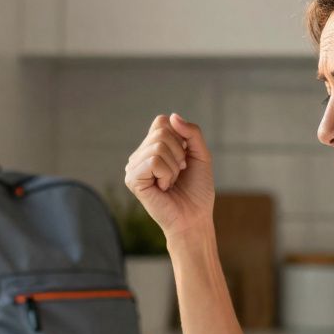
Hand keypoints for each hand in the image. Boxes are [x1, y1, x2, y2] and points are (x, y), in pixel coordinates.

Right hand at [124, 113, 214, 239]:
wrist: (194, 217)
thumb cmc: (197, 189)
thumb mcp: (200, 154)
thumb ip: (191, 132)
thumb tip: (172, 116)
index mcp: (152, 147)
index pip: (161, 122)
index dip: (179, 137)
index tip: (184, 159)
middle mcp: (139, 155)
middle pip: (161, 132)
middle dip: (179, 153)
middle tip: (179, 173)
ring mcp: (133, 167)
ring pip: (158, 146)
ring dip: (174, 166)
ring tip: (171, 182)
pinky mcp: (132, 180)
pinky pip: (154, 161)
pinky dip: (167, 174)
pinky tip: (163, 188)